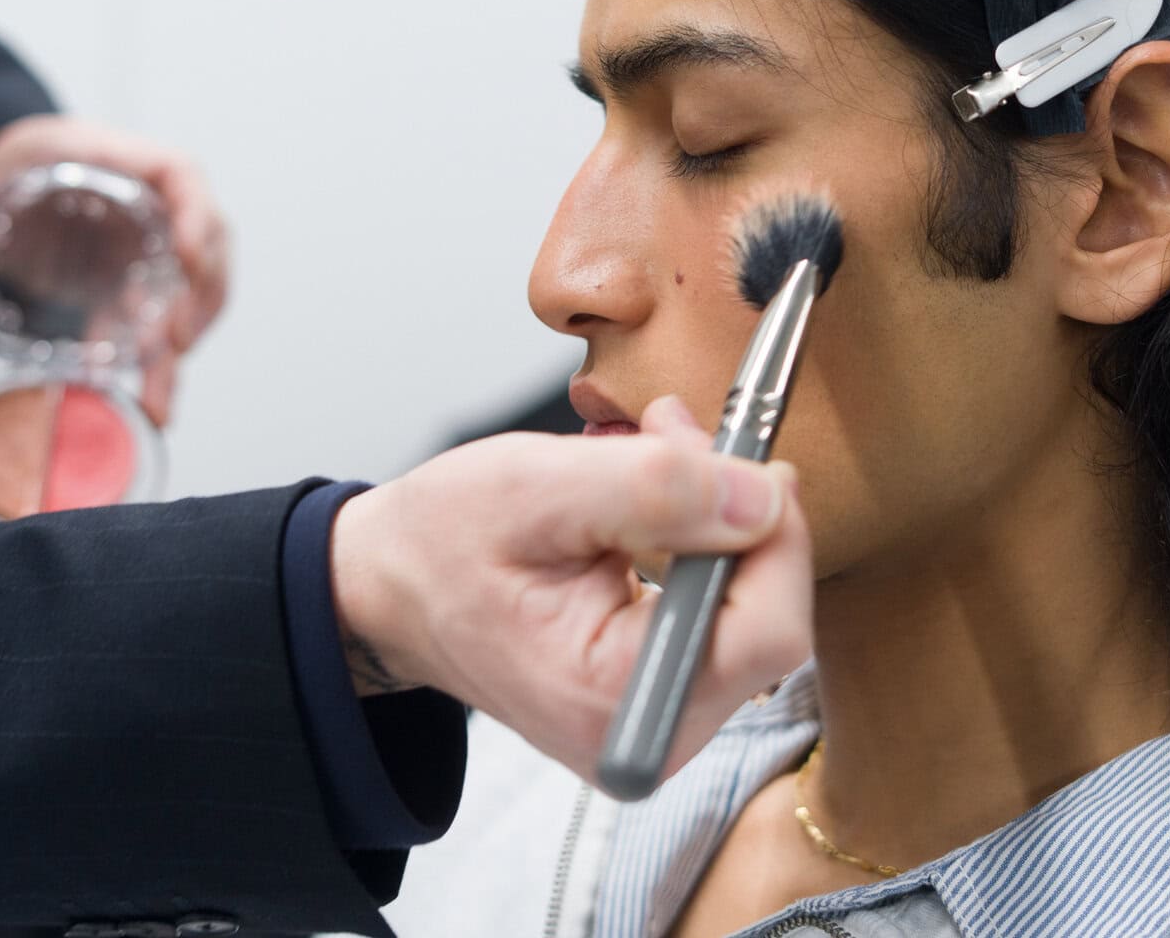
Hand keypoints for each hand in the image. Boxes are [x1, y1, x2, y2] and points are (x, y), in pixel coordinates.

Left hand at [0, 115, 229, 424]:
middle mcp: (129, 195)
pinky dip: (151, 350)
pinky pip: (152, 310)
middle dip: (199, 295)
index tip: (187, 261)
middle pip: (201, 236)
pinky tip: (129, 386)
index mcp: (95, 154)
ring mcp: (130, 236)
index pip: (176, 173)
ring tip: (160, 396)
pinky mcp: (118, 274)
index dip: (196, 214)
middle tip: (175, 349)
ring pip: (188, 280)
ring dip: (183, 335)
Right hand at [329, 395, 812, 787]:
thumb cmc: (443, 540)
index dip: (776, 534)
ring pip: (751, 608)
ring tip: (650, 453)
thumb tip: (765, 499)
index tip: (746, 456)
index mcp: (612, 702)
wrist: (393, 582)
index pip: (769, 631)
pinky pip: (722, 614)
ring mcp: (656, 722)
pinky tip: (651, 500)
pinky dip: (700, 541)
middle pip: (768, 618)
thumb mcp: (538, 487)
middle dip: (735, 512)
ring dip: (716, 516)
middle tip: (674, 433)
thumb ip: (656, 489)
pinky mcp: (658, 695)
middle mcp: (646, 735)